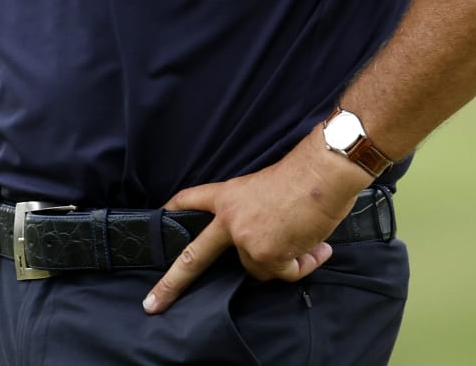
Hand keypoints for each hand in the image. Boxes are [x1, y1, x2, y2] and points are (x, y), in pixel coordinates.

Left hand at [143, 140, 366, 313]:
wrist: (322, 172)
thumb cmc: (302, 175)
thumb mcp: (262, 187)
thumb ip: (252, 214)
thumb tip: (268, 243)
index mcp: (227, 196)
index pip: (192, 200)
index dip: (175, 209)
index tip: (159, 216)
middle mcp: (230, 220)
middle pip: (193, 257)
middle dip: (171, 284)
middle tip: (153, 303)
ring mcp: (245, 239)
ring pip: (259, 269)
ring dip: (284, 260)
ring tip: (307, 238)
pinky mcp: (266, 255)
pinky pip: (285, 273)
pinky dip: (304, 264)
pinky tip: (318, 247)